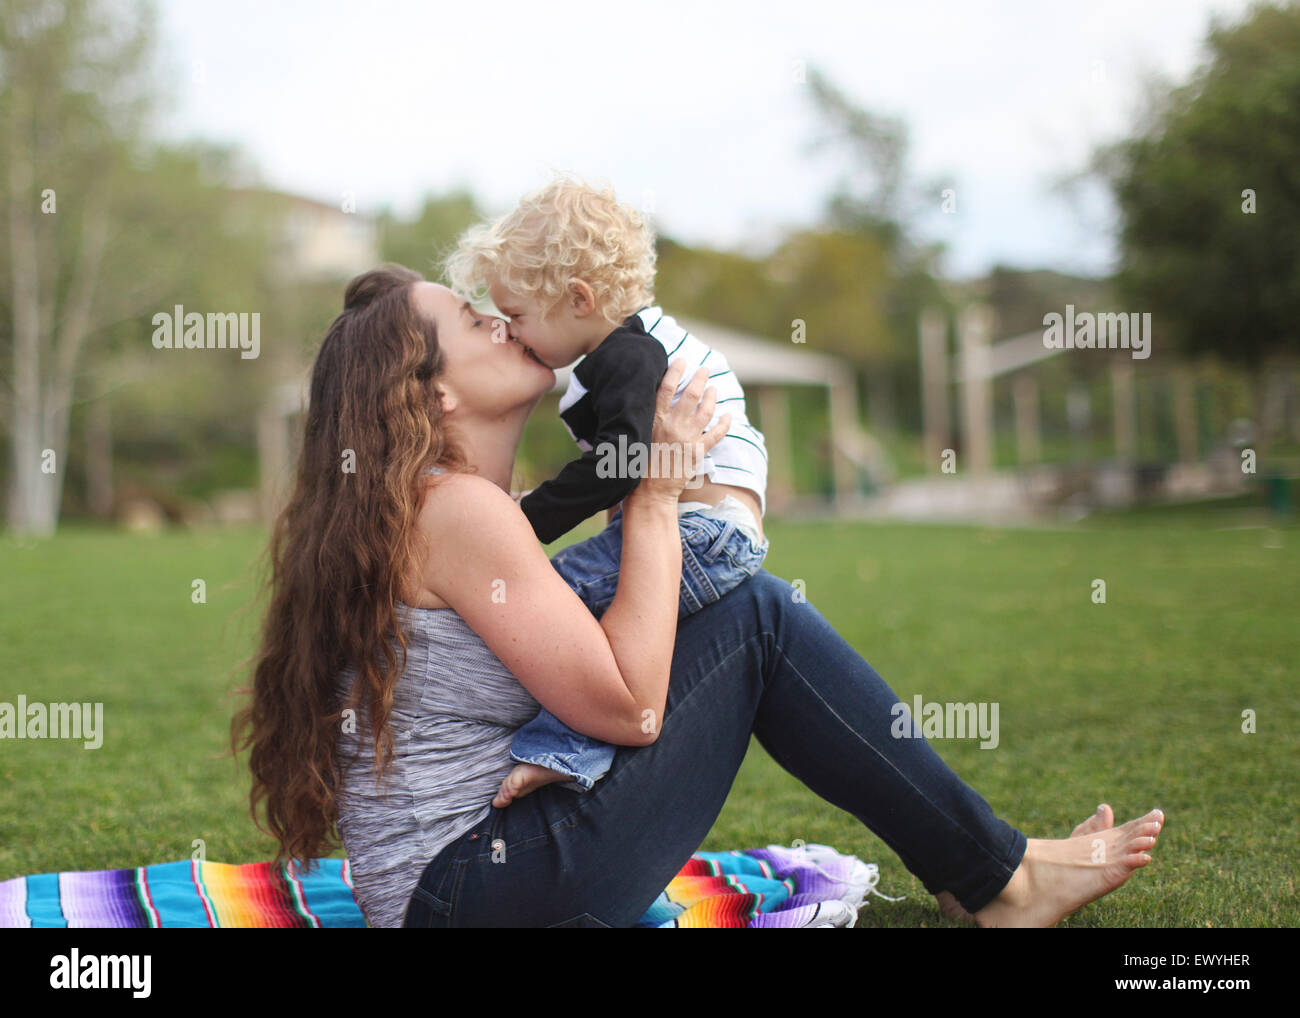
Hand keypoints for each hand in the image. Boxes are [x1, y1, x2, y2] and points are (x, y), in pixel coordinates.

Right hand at [634, 360, 730, 503]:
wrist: (649, 492)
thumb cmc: (637, 465)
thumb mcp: (636, 436)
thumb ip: (646, 419)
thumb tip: (652, 403)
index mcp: (654, 419)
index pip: (665, 387)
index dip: (675, 371)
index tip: (682, 361)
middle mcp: (672, 425)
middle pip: (690, 395)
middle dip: (699, 378)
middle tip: (704, 370)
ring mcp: (687, 438)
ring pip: (705, 410)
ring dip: (712, 397)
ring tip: (714, 388)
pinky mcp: (697, 452)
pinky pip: (716, 434)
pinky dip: (724, 424)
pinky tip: (728, 416)